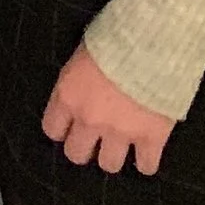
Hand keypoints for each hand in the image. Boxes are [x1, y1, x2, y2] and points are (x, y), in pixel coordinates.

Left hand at [43, 42, 175, 176]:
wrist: (151, 41)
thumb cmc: (113, 38)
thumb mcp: (81, 56)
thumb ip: (78, 83)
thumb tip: (82, 92)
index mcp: (68, 97)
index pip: (52, 129)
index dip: (63, 129)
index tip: (71, 126)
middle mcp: (89, 120)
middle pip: (76, 154)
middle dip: (85, 147)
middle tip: (96, 139)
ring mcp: (121, 132)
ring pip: (109, 165)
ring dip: (114, 155)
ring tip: (121, 145)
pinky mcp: (152, 138)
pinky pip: (147, 166)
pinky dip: (147, 162)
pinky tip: (147, 153)